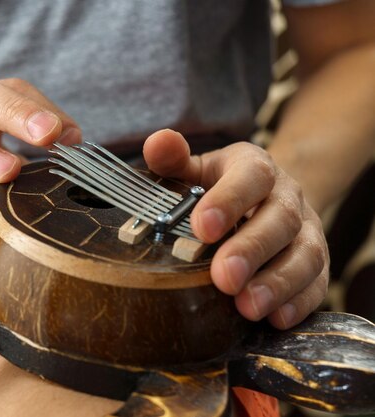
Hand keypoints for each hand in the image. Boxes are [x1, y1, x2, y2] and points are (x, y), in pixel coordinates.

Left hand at [143, 129, 328, 328]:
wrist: (261, 200)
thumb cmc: (215, 187)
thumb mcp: (193, 169)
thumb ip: (172, 159)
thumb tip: (157, 143)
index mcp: (254, 167)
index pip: (251, 176)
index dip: (230, 200)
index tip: (202, 227)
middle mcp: (287, 197)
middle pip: (281, 219)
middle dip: (252, 249)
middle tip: (224, 277)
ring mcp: (306, 231)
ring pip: (305, 254)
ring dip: (278, 282)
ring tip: (247, 306)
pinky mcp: (316, 264)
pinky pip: (317, 282)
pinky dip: (299, 302)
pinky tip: (276, 318)